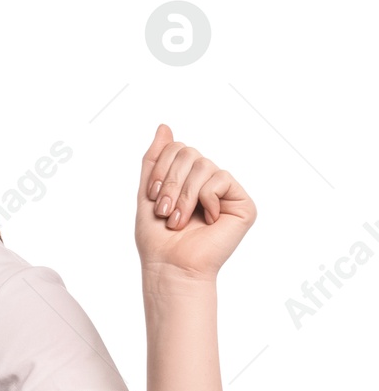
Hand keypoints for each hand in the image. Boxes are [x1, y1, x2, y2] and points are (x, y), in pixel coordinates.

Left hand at [136, 123, 255, 277]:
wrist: (170, 264)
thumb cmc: (157, 236)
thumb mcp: (148, 191)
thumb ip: (155, 159)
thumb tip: (164, 126)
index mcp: (188, 178)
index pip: (177, 147)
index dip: (161, 168)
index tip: (152, 196)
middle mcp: (209, 182)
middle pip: (190, 152)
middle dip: (170, 182)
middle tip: (164, 211)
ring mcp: (227, 192)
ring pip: (204, 165)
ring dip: (183, 194)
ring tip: (178, 220)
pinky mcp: (243, 204)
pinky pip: (220, 179)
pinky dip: (205, 199)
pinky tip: (206, 220)